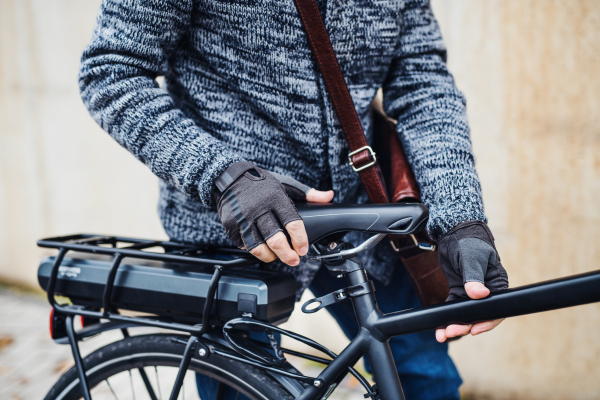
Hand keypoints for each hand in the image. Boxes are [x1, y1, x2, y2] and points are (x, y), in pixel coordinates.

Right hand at [213, 162, 332, 265]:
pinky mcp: (231, 225)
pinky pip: (244, 245)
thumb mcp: (286, 184)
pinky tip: (261, 248)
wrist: (229, 177)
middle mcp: (259, 209)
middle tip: (294, 260)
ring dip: (270, 257)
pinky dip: (254, 250)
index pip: (292, 223)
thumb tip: (329, 196)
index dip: (300, 240)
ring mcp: (243, 218)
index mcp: (275, 198)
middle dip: (287, 255)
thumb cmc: (260, 182)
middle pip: (276, 240)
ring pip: (258, 247)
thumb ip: (308, 193)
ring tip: (276, 257)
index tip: (303, 249)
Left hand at [435, 221, 508, 342]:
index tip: (474, 329)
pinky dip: (447, 317)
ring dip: (455, 324)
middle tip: (451, 331)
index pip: (497, 308)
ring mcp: (472, 292)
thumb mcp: (471, 258)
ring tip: (442, 334)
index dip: (487, 321)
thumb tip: (480, 294)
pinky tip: (439, 328)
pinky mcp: (459, 291)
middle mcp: (486, 291)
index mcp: (497, 283)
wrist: (454, 232)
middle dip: (466, 325)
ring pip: (465, 314)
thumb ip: (474, 276)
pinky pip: (454, 307)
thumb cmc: (469, 242)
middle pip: (479, 314)